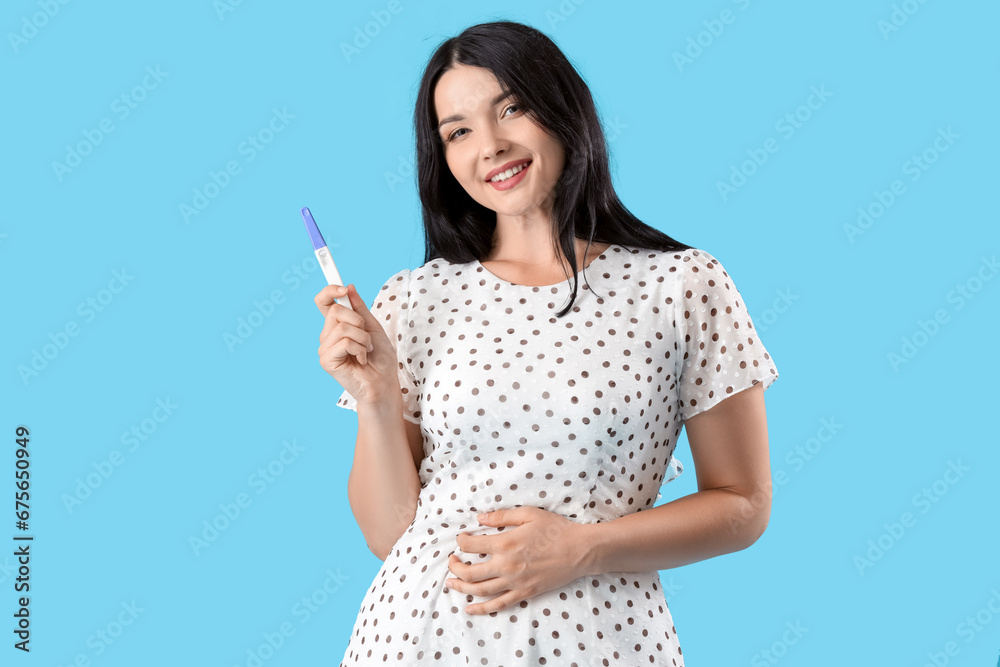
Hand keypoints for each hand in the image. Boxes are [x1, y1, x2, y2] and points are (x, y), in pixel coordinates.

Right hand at [314, 283, 399, 405]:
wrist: (384, 383)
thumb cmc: (380, 358)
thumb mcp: (373, 327)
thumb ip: (360, 308)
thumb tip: (349, 288)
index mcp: (336, 326)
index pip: (324, 302)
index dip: (330, 291)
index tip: (344, 289)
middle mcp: (327, 336)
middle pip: (336, 311)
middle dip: (358, 321)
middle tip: (367, 338)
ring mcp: (325, 349)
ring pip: (343, 327)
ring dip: (363, 338)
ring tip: (366, 350)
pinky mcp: (327, 361)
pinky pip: (344, 342)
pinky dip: (359, 349)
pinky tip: (361, 360)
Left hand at [445, 507, 591, 614]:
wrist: (579, 551)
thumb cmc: (555, 529)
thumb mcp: (528, 514)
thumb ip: (501, 517)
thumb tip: (480, 517)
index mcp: (505, 543)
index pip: (472, 545)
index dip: (461, 541)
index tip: (461, 539)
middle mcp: (506, 566)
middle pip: (470, 571)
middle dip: (455, 566)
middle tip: (452, 560)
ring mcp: (515, 582)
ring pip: (480, 590)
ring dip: (461, 587)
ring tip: (451, 582)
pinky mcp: (524, 593)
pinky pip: (498, 604)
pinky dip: (481, 609)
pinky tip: (468, 608)